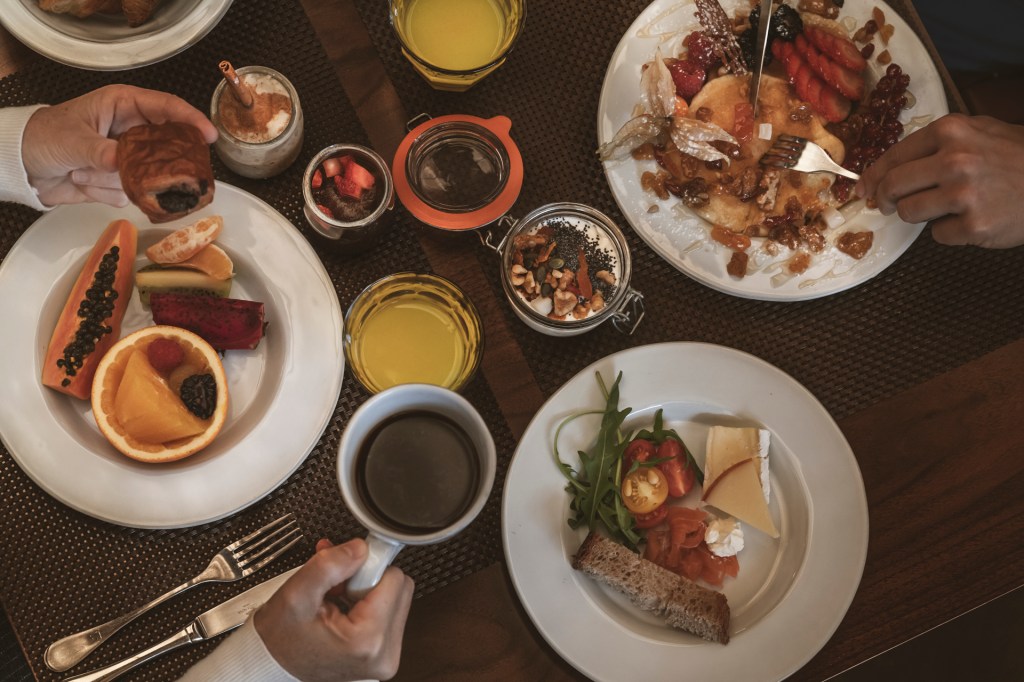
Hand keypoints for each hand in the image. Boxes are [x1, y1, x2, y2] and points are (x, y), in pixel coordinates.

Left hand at [21, 84, 217, 207]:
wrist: (21, 166)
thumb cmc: (42, 137)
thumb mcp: (72, 140)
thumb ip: (101, 151)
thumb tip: (123, 163)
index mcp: (122, 105)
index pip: (165, 107)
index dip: (190, 119)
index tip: (208, 136)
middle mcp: (130, 131)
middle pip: (166, 147)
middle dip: (156, 162)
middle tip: (151, 172)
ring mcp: (127, 158)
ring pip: (145, 176)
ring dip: (111, 179)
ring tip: (81, 170)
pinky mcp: (120, 182)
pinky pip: (129, 193)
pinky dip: (104, 192)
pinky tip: (82, 182)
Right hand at [254, 538, 414, 681]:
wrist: (273, 664)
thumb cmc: (281, 639)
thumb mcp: (296, 594)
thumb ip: (330, 565)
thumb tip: (360, 548)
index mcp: (368, 640)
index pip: (395, 579)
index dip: (366, 570)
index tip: (343, 576)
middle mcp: (385, 654)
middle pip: (400, 588)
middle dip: (367, 581)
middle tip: (337, 591)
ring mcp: (386, 657)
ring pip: (396, 598)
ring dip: (366, 593)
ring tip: (337, 604)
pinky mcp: (384, 655)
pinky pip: (389, 614)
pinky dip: (367, 606)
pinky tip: (343, 611)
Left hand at [855, 113, 1023, 247]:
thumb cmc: (1019, 157)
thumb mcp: (982, 132)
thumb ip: (938, 144)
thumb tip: (889, 167)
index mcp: (952, 132)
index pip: (894, 156)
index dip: (872, 176)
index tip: (862, 189)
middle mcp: (955, 160)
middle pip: (893, 186)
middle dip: (883, 199)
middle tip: (885, 206)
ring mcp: (965, 194)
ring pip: (910, 212)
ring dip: (919, 215)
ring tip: (944, 207)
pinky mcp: (974, 226)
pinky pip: (938, 235)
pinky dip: (949, 231)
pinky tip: (972, 219)